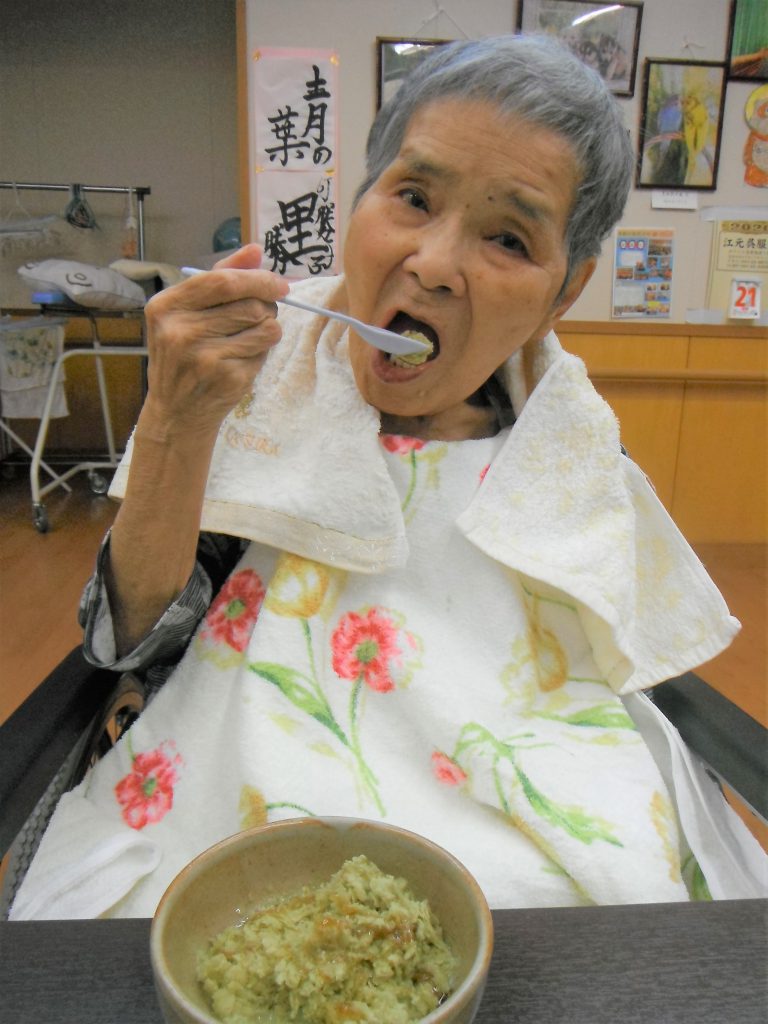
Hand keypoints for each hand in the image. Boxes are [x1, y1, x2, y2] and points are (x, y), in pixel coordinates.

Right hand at [140, 244, 289, 438]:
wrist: (177, 412)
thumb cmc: (183, 355)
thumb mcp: (186, 313)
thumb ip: (220, 277)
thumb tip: (256, 249)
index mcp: (166, 307)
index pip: (223, 281)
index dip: (258, 279)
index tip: (279, 284)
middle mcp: (181, 331)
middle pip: (250, 304)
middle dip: (267, 306)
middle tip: (264, 313)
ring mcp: (204, 358)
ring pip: (265, 327)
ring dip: (268, 328)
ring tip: (251, 336)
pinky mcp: (227, 379)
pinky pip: (264, 352)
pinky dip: (262, 352)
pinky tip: (242, 359)